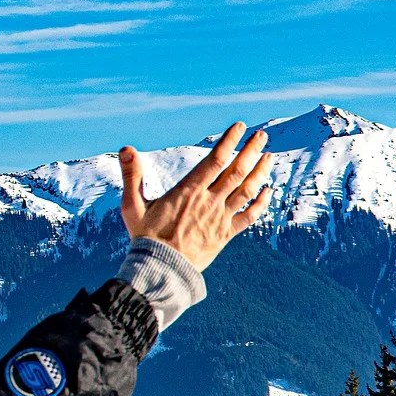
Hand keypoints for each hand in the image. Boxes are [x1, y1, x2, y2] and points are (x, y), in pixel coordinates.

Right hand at [118, 121, 272, 270]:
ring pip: (246, 190)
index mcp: (189, 191)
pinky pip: (249, 216)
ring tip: (269, 157)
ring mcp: (220, 218)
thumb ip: (132, 175)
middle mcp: (209, 201)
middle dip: (250, 150)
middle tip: (262, 135)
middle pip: (236, 171)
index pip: (215, 160)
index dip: (229, 141)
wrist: (161, 269)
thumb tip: (126, 148)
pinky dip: (261, 203)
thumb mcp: (131, 204)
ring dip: (260, 172)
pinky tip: (268, 191)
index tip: (239, 126)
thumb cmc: (144, 237)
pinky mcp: (225, 235)